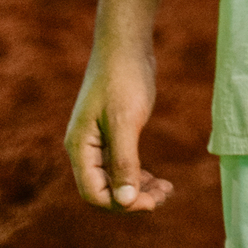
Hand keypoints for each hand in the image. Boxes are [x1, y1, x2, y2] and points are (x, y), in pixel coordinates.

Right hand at [64, 39, 173, 214]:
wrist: (126, 43)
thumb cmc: (123, 78)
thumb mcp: (125, 122)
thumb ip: (123, 163)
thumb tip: (125, 202)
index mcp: (80, 147)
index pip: (94, 193)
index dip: (122, 204)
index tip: (152, 201)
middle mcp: (84, 147)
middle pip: (104, 190)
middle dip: (133, 198)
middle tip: (165, 195)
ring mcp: (97, 140)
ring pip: (114, 179)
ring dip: (139, 188)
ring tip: (167, 189)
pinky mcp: (112, 131)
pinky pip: (121, 164)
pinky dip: (139, 174)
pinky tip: (158, 178)